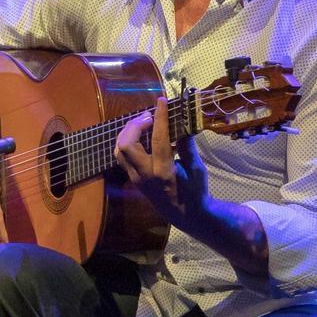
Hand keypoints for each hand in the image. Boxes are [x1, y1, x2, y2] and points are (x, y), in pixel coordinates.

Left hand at [113, 97, 210, 229]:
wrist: (185, 214)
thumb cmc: (195, 191)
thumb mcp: (196, 168)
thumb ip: (187, 145)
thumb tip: (183, 122)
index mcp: (164, 172)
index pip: (158, 139)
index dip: (160, 117)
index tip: (162, 101)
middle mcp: (145, 175)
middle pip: (127, 145)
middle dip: (135, 125)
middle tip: (149, 116)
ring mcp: (135, 178)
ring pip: (119, 150)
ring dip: (127, 132)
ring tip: (143, 123)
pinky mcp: (132, 179)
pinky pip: (121, 156)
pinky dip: (126, 141)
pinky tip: (138, 135)